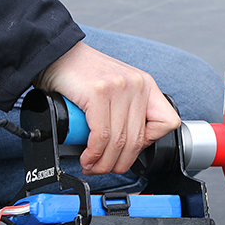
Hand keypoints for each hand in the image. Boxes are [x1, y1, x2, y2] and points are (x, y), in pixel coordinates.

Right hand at [33, 41, 180, 175]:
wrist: (57, 55)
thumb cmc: (83, 75)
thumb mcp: (117, 89)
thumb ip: (127, 111)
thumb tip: (128, 146)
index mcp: (146, 85)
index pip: (167, 122)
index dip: (149, 143)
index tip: (130, 149)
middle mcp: (137, 85)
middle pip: (138, 139)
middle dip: (120, 163)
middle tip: (104, 169)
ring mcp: (119, 88)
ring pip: (119, 142)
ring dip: (103, 162)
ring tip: (92, 166)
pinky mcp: (98, 93)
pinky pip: (102, 135)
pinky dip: (93, 153)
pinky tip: (86, 157)